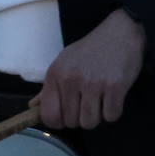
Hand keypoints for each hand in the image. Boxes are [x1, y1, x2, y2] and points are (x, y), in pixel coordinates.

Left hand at [32, 8, 145, 129]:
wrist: (121, 32)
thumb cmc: (91, 49)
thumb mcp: (65, 62)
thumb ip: (50, 87)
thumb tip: (33, 107)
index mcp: (56, 74)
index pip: (49, 114)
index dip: (58, 122)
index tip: (67, 117)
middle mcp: (71, 80)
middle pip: (71, 122)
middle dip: (81, 118)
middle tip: (89, 102)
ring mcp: (93, 84)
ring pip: (90, 123)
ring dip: (97, 117)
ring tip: (101, 100)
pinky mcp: (114, 87)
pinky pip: (111, 116)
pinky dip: (113, 111)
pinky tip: (113, 97)